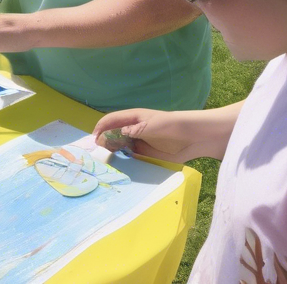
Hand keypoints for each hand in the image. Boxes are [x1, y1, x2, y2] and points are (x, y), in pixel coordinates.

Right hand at [93, 109, 207, 161]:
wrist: (192, 138)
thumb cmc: (171, 125)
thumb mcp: (151, 126)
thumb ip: (133, 130)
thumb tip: (114, 134)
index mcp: (131, 118)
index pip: (110, 121)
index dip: (100, 128)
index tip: (94, 140)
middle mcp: (131, 129)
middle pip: (111, 134)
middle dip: (103, 142)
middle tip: (97, 155)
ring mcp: (137, 141)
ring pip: (119, 146)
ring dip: (111, 152)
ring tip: (105, 162)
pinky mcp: (144, 153)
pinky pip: (129, 157)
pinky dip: (122, 161)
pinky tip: (119, 167)